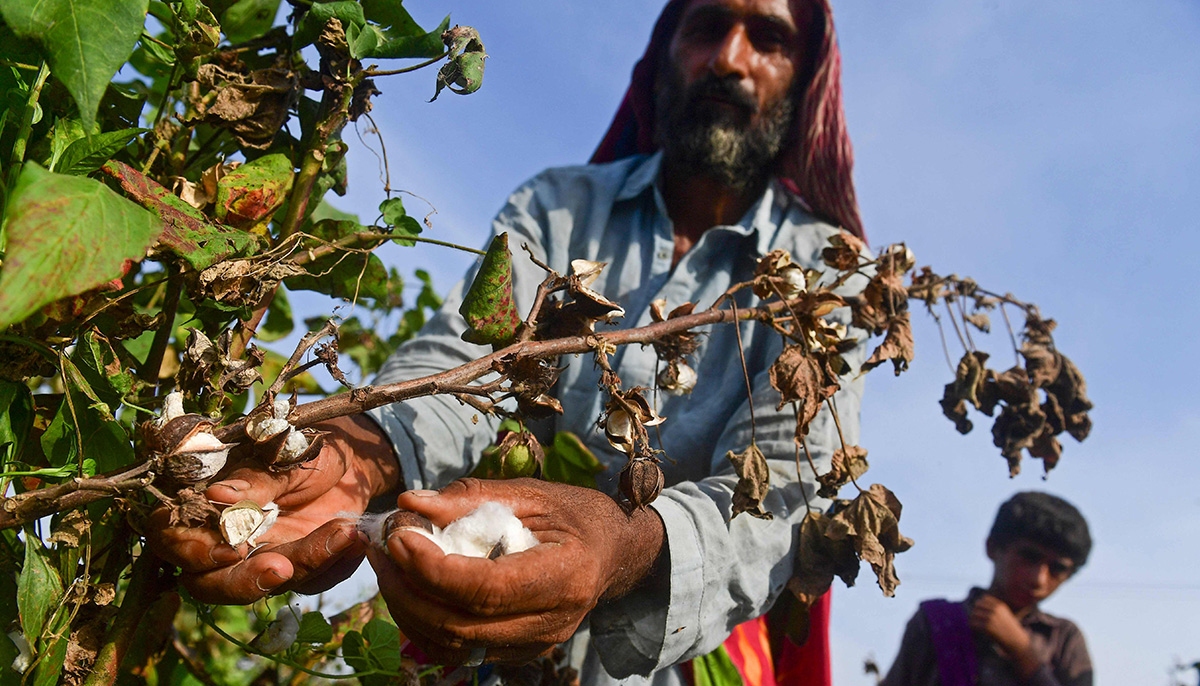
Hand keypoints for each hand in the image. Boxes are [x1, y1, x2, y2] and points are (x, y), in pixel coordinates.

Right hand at [145, 414, 398, 603]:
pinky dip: (333, 565)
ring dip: (303, 567)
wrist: (349, 459)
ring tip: (343, 534)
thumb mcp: (282, 456)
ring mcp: (257, 558)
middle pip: (206, 583)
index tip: (234, 548)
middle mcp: (221, 539)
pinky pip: (308, 582)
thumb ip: (252, 480)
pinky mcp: (294, 570)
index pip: (171, 537)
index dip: (194, 551)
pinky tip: (354, 536)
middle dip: (243, 582)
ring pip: (261, 586)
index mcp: (203, 504)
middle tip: (283, 569)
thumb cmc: (305, 447)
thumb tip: (216, 495)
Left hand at [366, 478, 663, 664]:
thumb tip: (409, 504)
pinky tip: (411, 592)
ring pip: (454, 647)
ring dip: (409, 610)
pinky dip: (426, 627)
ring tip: (389, 569)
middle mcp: (554, 620)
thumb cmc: (574, 514)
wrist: (612, 551)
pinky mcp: (520, 653)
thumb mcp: (530, 493)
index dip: (433, 568)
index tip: (399, 537)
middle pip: (462, 625)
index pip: (486, 588)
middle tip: (383, 550)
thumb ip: (470, 498)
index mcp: (565, 574)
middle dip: (409, 590)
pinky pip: (461, 652)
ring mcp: (537, 644)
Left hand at [968, 593, 1040, 678]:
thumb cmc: (1009, 629)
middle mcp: (995, 610)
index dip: (981, 605)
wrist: (1017, 642)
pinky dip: (973, 626)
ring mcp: (991, 618)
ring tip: (977, 625)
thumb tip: (976, 603)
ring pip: (973, 614)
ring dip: (973, 619)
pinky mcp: (987, 627)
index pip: (984, 598)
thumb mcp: (1004, 614)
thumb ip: (993, 608)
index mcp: (1000, 605)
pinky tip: (977, 630)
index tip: (982, 612)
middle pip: (977, 605)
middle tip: (978, 620)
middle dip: (976, 612)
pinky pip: (973, 623)